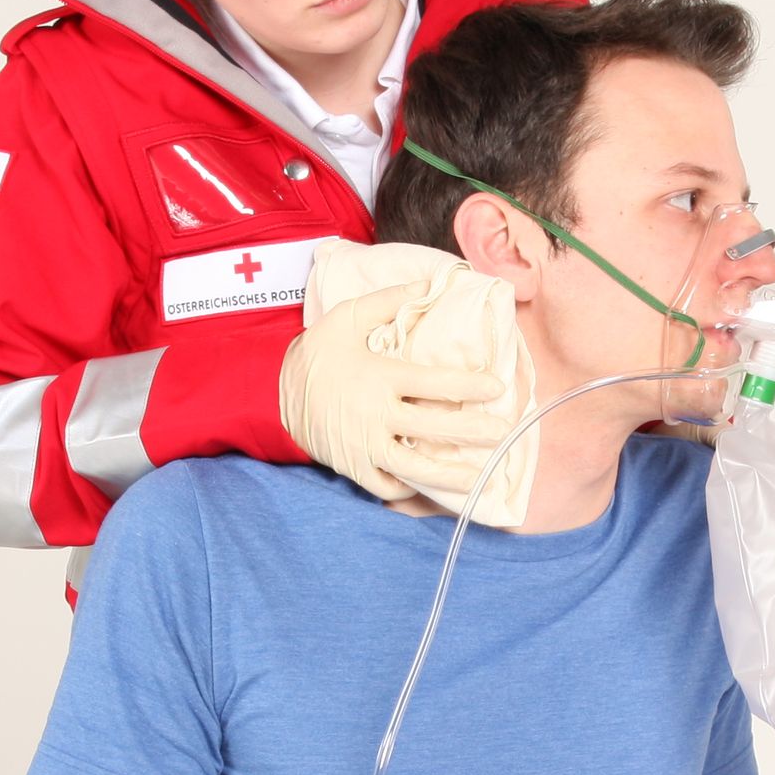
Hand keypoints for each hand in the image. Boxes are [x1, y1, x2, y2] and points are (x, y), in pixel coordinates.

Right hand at [278, 261, 530, 517]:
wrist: (271, 391)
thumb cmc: (317, 353)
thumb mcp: (346, 317)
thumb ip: (388, 301)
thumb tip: (428, 285)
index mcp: (380, 377)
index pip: (434, 382)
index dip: (469, 385)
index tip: (496, 388)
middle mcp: (376, 414)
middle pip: (434, 427)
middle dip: (473, 432)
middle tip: (503, 434)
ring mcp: (364, 445)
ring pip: (415, 467)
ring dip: (451, 474)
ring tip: (480, 478)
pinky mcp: (353, 466)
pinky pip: (386, 486)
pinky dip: (409, 489)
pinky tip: (432, 486)